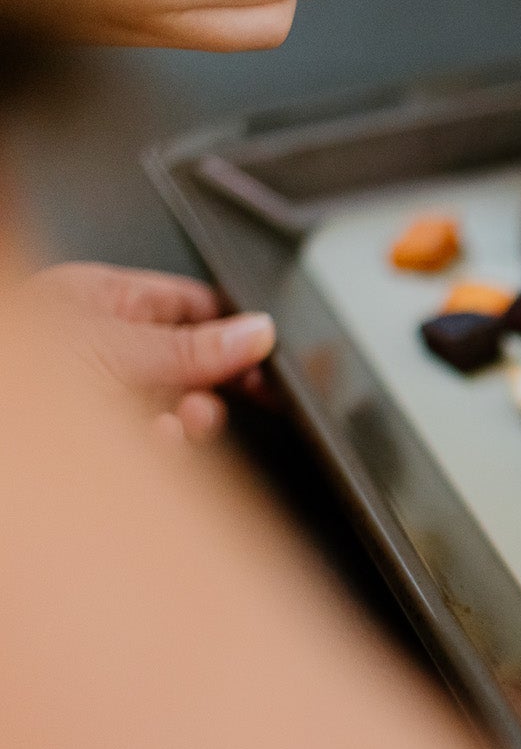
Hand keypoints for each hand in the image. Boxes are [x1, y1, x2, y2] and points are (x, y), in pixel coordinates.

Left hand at [28, 263, 274, 440]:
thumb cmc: (17, 376)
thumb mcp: (114, 349)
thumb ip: (191, 347)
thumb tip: (256, 333)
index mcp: (100, 299)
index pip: (191, 305)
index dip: (234, 330)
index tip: (267, 359)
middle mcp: (100, 342)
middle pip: (188, 361)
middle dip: (208, 386)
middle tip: (218, 400)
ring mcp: (99, 392)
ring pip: (172, 407)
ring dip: (185, 422)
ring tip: (176, 426)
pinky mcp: (98, 440)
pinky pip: (152, 444)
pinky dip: (161, 448)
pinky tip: (152, 445)